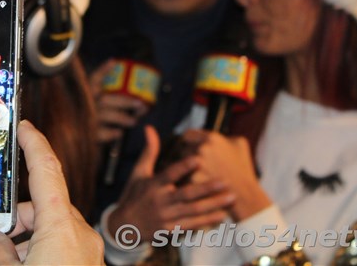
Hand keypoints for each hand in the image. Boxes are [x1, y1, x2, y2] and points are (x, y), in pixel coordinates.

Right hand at [0, 120, 103, 264]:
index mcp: (61, 228)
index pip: (46, 171)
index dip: (34, 144)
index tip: (24, 126)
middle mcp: (80, 234)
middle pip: (44, 206)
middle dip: (18, 215)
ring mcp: (88, 251)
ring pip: (53, 228)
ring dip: (29, 237)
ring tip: (7, 261)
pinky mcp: (90, 263)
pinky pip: (64, 246)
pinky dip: (43, 249)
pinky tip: (26, 265)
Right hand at [92, 60, 148, 142]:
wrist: (75, 139)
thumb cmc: (93, 119)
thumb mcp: (99, 105)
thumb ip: (112, 100)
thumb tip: (138, 101)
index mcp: (87, 94)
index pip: (94, 79)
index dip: (102, 70)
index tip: (113, 61)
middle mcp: (86, 104)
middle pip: (106, 99)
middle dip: (125, 101)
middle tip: (141, 104)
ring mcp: (86, 118)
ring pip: (106, 115)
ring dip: (122, 117)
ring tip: (134, 121)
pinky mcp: (88, 134)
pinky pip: (101, 133)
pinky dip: (112, 133)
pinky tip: (119, 132)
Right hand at [107, 126, 234, 238]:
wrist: (125, 225)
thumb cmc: (133, 194)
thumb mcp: (138, 172)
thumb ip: (149, 151)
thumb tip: (149, 128)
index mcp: (154, 185)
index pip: (169, 174)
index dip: (183, 167)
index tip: (199, 159)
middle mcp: (161, 201)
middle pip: (186, 194)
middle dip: (207, 188)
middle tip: (225, 181)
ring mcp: (166, 217)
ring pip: (193, 211)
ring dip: (213, 204)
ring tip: (231, 198)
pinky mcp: (171, 229)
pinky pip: (192, 225)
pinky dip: (207, 221)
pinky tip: (222, 215)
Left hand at [182, 130, 270, 221]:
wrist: (244, 194)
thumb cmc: (242, 168)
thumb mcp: (239, 144)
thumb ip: (223, 135)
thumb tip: (211, 134)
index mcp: (211, 138)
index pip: (188, 135)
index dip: (188, 142)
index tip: (189, 148)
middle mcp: (201, 149)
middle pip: (183, 149)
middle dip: (187, 157)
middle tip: (193, 165)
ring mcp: (195, 165)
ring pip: (181, 164)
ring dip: (184, 169)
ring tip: (191, 175)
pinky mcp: (192, 180)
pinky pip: (181, 177)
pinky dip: (185, 181)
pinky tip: (192, 184)